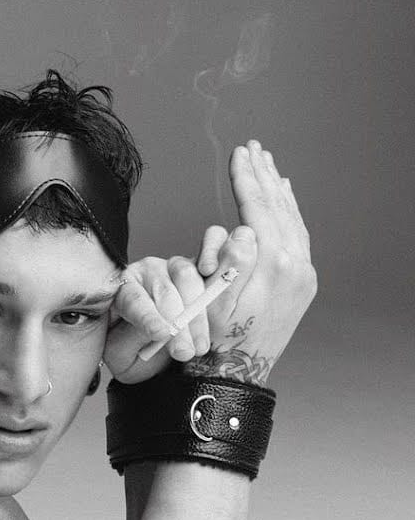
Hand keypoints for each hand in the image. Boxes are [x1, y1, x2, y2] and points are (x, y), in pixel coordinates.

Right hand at [105, 142, 315, 385]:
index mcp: (274, 266)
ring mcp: (303, 273)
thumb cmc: (216, 339)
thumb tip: (243, 230)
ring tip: (270, 166)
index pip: (260, 209)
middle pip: (280, 208)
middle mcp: (296, 265)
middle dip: (264, 175)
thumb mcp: (215, 300)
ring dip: (279, 191)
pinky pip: (299, 235)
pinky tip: (284, 201)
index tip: (239, 155)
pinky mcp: (303, 281)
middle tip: (255, 148)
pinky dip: (290, 212)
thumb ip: (231, 261)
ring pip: (294, 219)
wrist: (238, 370)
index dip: (246, 179)